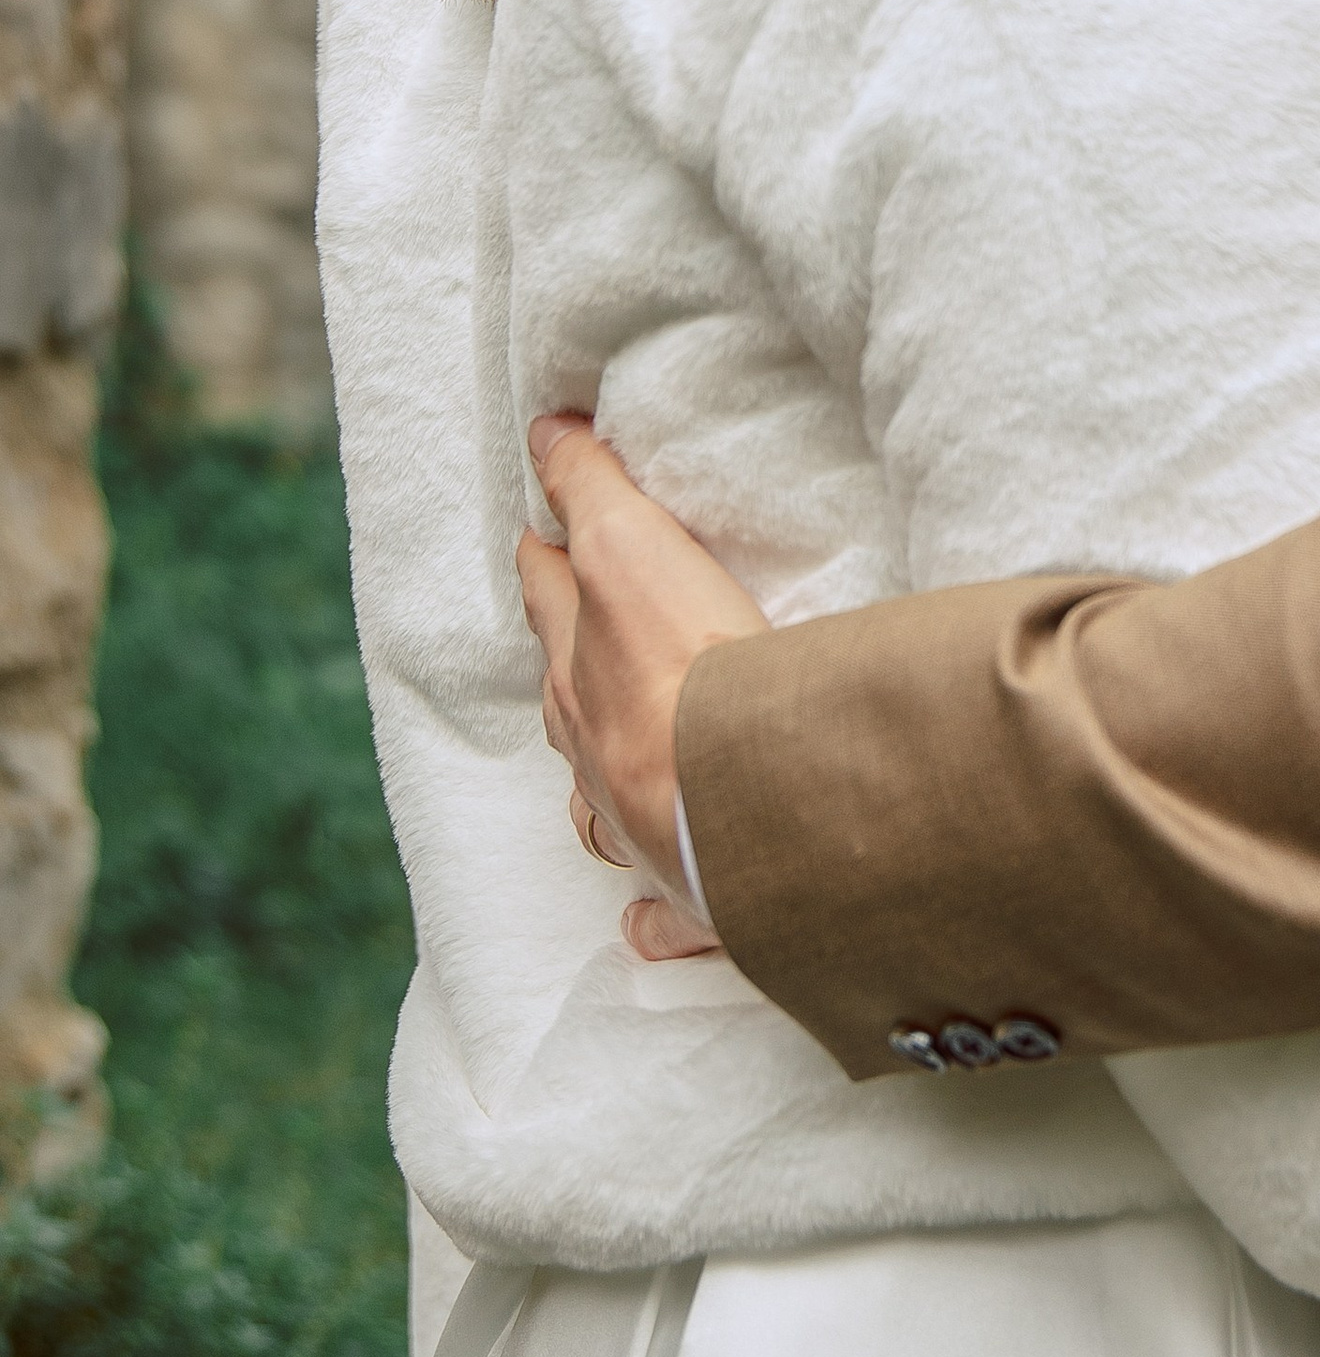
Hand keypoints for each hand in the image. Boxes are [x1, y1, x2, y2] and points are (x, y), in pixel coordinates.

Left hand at [517, 415, 769, 962]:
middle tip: (579, 629)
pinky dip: (652, 919)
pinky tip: (645, 926)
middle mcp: (596, 751)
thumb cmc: (696, 669)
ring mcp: (639, 824)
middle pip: (565, 691)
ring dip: (599, 772)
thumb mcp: (631, 547)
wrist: (739, 800)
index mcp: (585, 669)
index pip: (555, 593)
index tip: (548, 538)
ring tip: (614, 754)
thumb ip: (590, 488)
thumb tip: (543, 430)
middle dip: (568, 655)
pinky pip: (663, 916)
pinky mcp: (694, 895)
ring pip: (596, 796)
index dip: (552, 558)